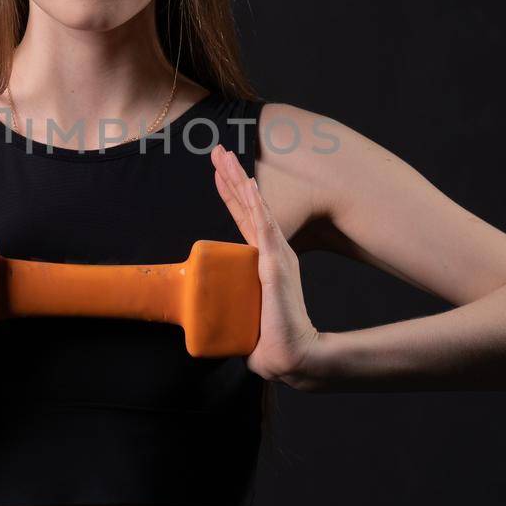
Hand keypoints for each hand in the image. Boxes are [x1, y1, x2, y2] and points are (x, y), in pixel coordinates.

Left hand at [210, 144, 321, 387]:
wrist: (291, 354)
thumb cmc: (271, 339)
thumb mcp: (247, 314)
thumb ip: (235, 307)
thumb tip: (215, 316)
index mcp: (264, 261)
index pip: (244, 221)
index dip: (232, 196)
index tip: (219, 173)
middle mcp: (272, 252)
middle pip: (247, 207)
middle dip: (232, 177)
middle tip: (218, 151)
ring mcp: (275, 254)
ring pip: (254, 208)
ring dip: (238, 180)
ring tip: (225, 156)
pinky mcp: (276, 262)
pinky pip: (264, 225)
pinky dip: (255, 202)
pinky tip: (248, 182)